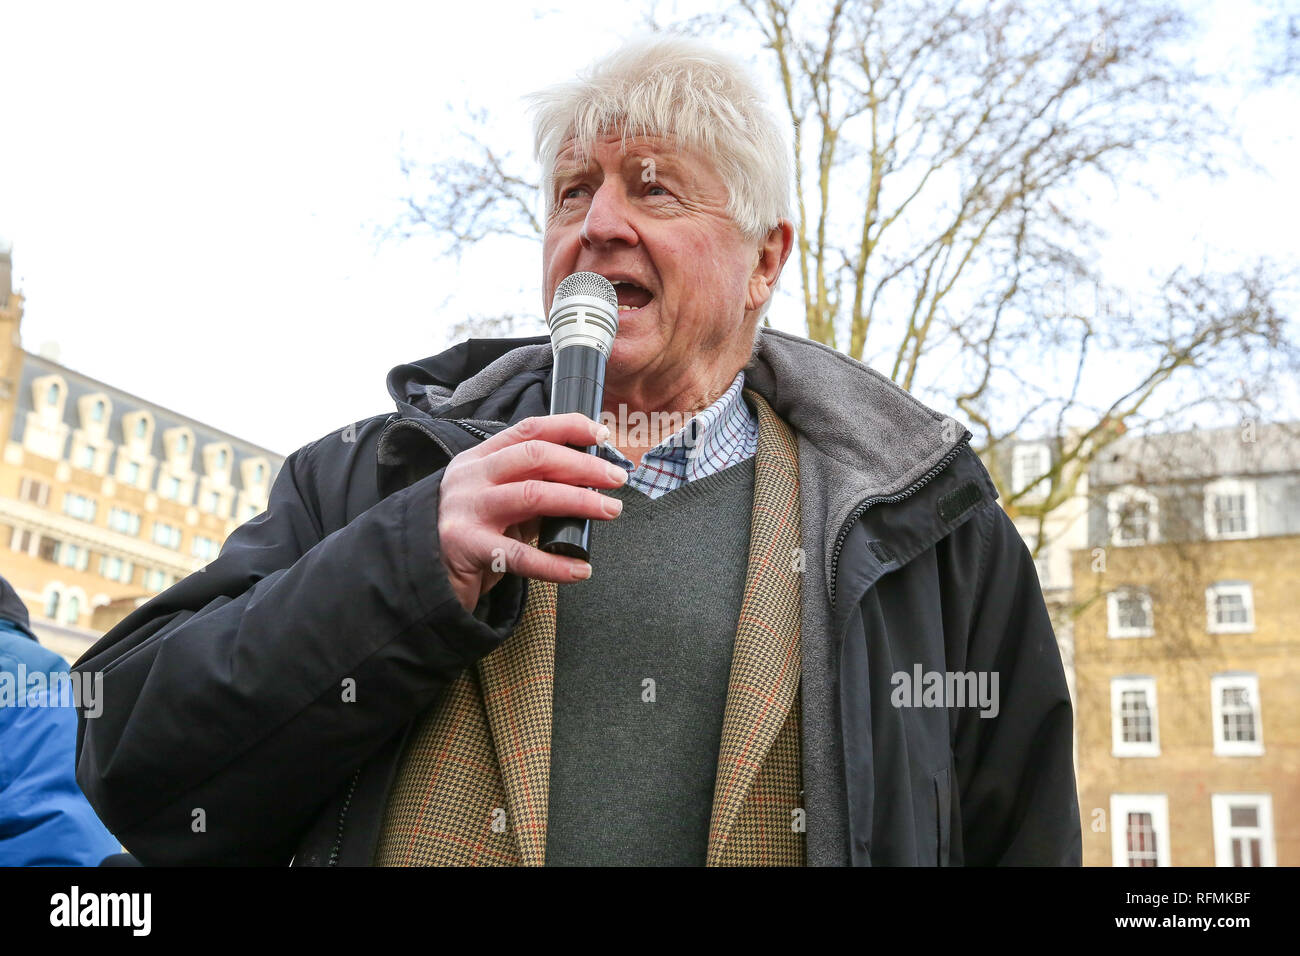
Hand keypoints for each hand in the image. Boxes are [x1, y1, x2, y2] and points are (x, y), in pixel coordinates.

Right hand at [437, 413, 627, 611]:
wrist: (421, 575)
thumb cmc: (468, 535)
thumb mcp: (496, 502)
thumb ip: (530, 489)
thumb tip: (584, 483)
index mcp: (479, 459)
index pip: (529, 430)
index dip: (569, 427)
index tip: (602, 436)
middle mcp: (471, 478)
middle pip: (535, 457)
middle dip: (583, 465)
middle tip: (616, 478)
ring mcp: (467, 510)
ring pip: (532, 495)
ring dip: (579, 502)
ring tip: (610, 510)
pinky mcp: (467, 547)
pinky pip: (520, 554)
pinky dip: (556, 564)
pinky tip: (580, 569)